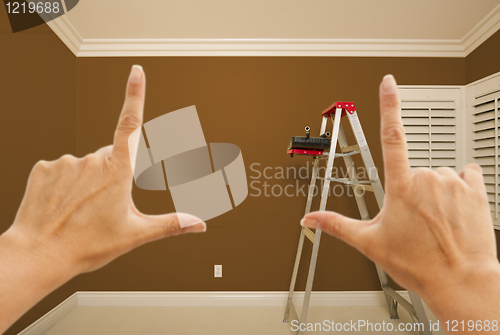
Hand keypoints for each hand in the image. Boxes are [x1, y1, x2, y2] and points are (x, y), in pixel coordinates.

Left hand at [0, 66, 205, 331]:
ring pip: (85, 164)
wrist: (39, 255)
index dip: (135, 95)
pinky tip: (63, 204)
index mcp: (116, 171)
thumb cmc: (86, 245)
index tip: (136, 72)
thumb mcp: (135, 234)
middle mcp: (91, 160)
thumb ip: (171, 224)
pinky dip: (65, 183)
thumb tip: (199, 224)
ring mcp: (65, 162)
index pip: (130, 124)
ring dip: (87, 181)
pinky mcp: (43, 168)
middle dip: (111, 174)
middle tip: (103, 206)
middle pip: (108, 157)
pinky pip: (61, 169)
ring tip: (81, 210)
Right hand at [301, 75, 499, 328]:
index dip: (389, 105)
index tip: (388, 83)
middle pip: (413, 170)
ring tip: (435, 222)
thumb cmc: (418, 264)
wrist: (461, 281)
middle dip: (411, 190)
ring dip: (434, 193)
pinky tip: (456, 209)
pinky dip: (460, 187)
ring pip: (438, 176)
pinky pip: (467, 174)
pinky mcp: (476, 190)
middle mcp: (428, 178)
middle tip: (414, 221)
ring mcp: (454, 182)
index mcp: (401, 186)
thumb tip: (310, 219)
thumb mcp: (370, 243)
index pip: (391, 135)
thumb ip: (336, 225)